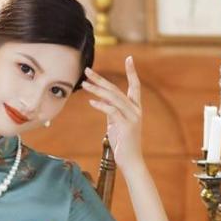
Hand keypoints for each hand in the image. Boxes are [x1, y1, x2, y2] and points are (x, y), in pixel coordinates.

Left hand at [82, 56, 142, 171]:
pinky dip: (101, 105)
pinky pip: (112, 111)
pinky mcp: (126, 126)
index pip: (135, 86)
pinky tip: (91, 101)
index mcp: (135, 108)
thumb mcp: (116, 125)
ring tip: (84, 84)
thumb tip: (101, 101)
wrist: (131, 162)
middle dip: (100, 79)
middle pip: (116, 89)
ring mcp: (132, 117)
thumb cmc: (122, 144)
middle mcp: (136, 110)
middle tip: (87, 70)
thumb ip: (111, 112)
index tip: (129, 58)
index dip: (132, 72)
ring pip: (113, 98)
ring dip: (97, 90)